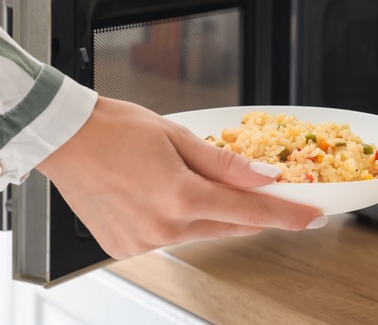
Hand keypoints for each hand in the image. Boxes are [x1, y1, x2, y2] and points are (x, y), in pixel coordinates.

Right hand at [37, 97, 326, 259]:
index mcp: (179, 196)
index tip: (312, 217)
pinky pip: (170, 238)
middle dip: (246, 208)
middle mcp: (162, 227)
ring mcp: (142, 242)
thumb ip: (225, 164)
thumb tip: (264, 178)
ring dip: (209, 212)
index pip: (250, 211)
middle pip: (227, 224)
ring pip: (199, 232)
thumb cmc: (115, 128)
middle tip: (259, 190)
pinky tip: (165, 196)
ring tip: (186, 179)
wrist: (64, 138)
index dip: (286, 214)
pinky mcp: (126, 248)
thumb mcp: (177, 136)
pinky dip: (179, 220)